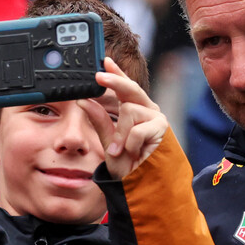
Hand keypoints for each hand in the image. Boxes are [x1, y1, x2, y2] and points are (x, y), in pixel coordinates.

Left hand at [78, 58, 166, 179]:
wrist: (141, 184)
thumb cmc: (128, 164)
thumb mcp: (107, 141)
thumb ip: (99, 120)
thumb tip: (83, 100)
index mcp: (134, 110)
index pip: (124, 87)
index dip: (116, 72)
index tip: (105, 60)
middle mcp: (146, 109)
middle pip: (130, 88)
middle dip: (114, 80)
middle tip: (98, 76)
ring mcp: (155, 117)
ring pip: (129, 111)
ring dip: (121, 134)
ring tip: (122, 150)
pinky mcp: (162, 128)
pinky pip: (137, 129)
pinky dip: (130, 143)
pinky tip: (134, 153)